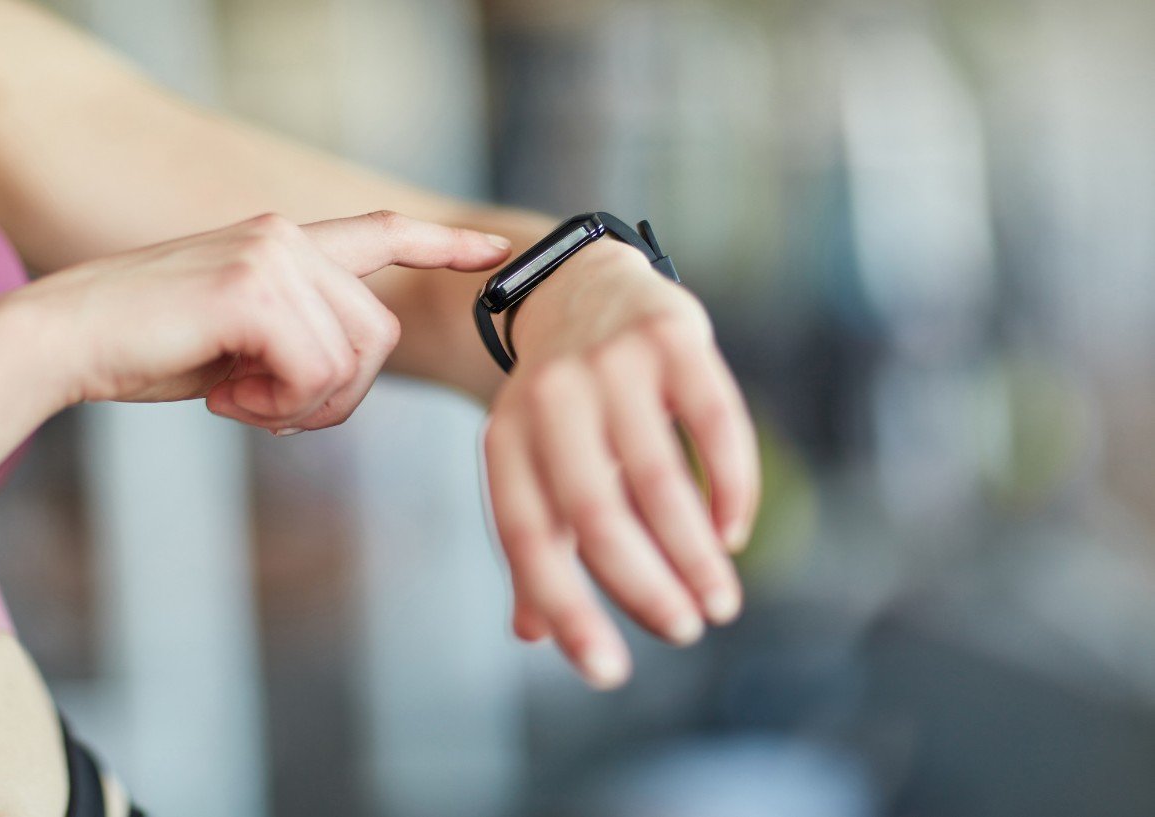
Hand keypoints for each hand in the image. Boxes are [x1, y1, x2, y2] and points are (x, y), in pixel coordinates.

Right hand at [14, 211, 509, 428]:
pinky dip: (280, 406)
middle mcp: (289, 238)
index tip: (494, 251)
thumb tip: (340, 378)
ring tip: (239, 400)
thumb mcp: (239, 338)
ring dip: (303, 405)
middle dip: (339, 396)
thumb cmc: (148, 348)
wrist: (64, 340)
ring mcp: (274, 256)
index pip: (381, 232)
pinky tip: (228, 399)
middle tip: (271, 411)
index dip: (441, 243)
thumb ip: (296, 337)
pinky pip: (315, 371)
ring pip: (352, 359)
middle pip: (378, 336)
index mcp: (287, 245)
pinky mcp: (255, 287)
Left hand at [482, 240, 759, 688]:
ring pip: (660, 479)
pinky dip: (730, 488)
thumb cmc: (558, 399)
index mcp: (506, 437)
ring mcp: (613, 364)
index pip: (530, 539)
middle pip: (597, 515)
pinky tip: (733, 532)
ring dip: (695, 554)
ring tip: (719, 603)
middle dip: (644, 588)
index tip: (609, 675)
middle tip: (685, 632)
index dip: (567, 611)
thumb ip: (535, 541)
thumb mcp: (529, 459)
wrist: (579, 282)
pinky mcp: (674, 336)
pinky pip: (716, 426)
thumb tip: (533, 636)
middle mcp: (551, 398)